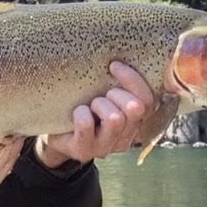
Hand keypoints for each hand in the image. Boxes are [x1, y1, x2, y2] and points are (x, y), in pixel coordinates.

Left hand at [35, 61, 154, 169]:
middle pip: (136, 109)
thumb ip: (119, 84)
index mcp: (135, 122)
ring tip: (90, 105)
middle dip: (117, 94)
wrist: (57, 135)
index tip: (114, 65)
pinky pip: (86, 124)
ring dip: (100, 104)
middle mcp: (125, 137)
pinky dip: (80, 113)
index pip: (148, 101)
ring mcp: (105, 147)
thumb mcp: (104, 94)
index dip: (134, 80)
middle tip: (103, 94)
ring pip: (115, 119)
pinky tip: (77, 113)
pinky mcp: (84, 150)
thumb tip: (121, 56)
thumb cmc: (85, 107)